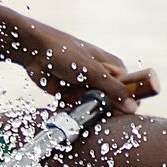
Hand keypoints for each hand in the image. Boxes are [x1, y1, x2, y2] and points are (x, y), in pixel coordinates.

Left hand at [16, 20, 138, 114]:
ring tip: (85, 113)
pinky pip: (81, 110)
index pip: (131, 89)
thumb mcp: (92, 71)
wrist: (33, 51)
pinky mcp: (72, 96)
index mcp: (114, 67)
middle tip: (103, 115)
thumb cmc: (64, 52)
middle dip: (110, 110)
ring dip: (94, 113)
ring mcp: (87, 88)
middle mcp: (102, 78)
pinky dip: (79, 114)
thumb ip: (113, 89)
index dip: (130, 102)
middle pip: (115, 102)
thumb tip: (133, 108)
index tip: (126, 113)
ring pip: (98, 108)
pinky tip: (75, 114)